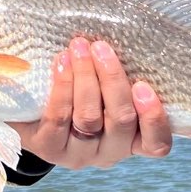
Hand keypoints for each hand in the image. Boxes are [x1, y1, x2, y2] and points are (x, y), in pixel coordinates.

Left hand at [9, 37, 171, 168]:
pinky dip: (62, 86)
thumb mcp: (105, 88)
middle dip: (112, 80)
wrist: (34, 115)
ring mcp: (78, 154)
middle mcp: (109, 152)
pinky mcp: (49, 148)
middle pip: (120, 120)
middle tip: (102, 47)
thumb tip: (125, 37)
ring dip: (85, 77)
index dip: (154, 118)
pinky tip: (61, 62)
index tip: (144, 86)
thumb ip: (117, 74)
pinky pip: (59, 118)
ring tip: (79, 47)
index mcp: (132, 140)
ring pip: (89, 118)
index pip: (156, 144)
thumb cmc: (80, 94)